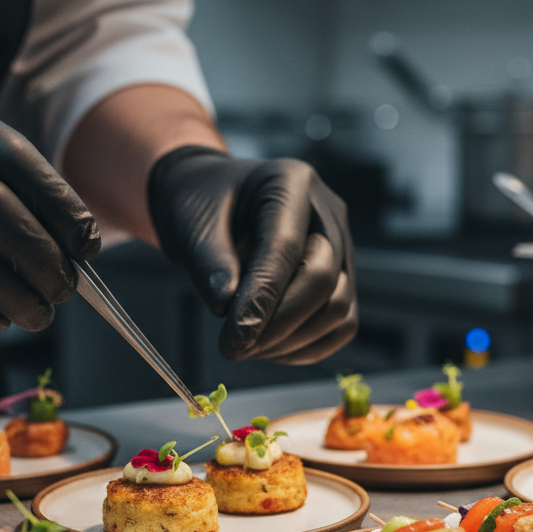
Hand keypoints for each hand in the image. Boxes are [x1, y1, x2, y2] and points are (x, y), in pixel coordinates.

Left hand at [148, 146, 356, 363]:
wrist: (211, 204)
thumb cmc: (200, 205)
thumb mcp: (191, 224)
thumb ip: (208, 263)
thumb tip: (226, 307)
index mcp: (290, 183)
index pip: (286, 246)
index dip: (262, 297)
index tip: (234, 336)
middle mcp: (327, 213)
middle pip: (323, 279)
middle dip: (278, 324)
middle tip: (233, 349)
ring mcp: (341, 248)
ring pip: (338, 309)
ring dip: (291, 342)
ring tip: (245, 348)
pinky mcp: (341, 280)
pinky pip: (339, 325)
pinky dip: (306, 347)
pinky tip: (268, 349)